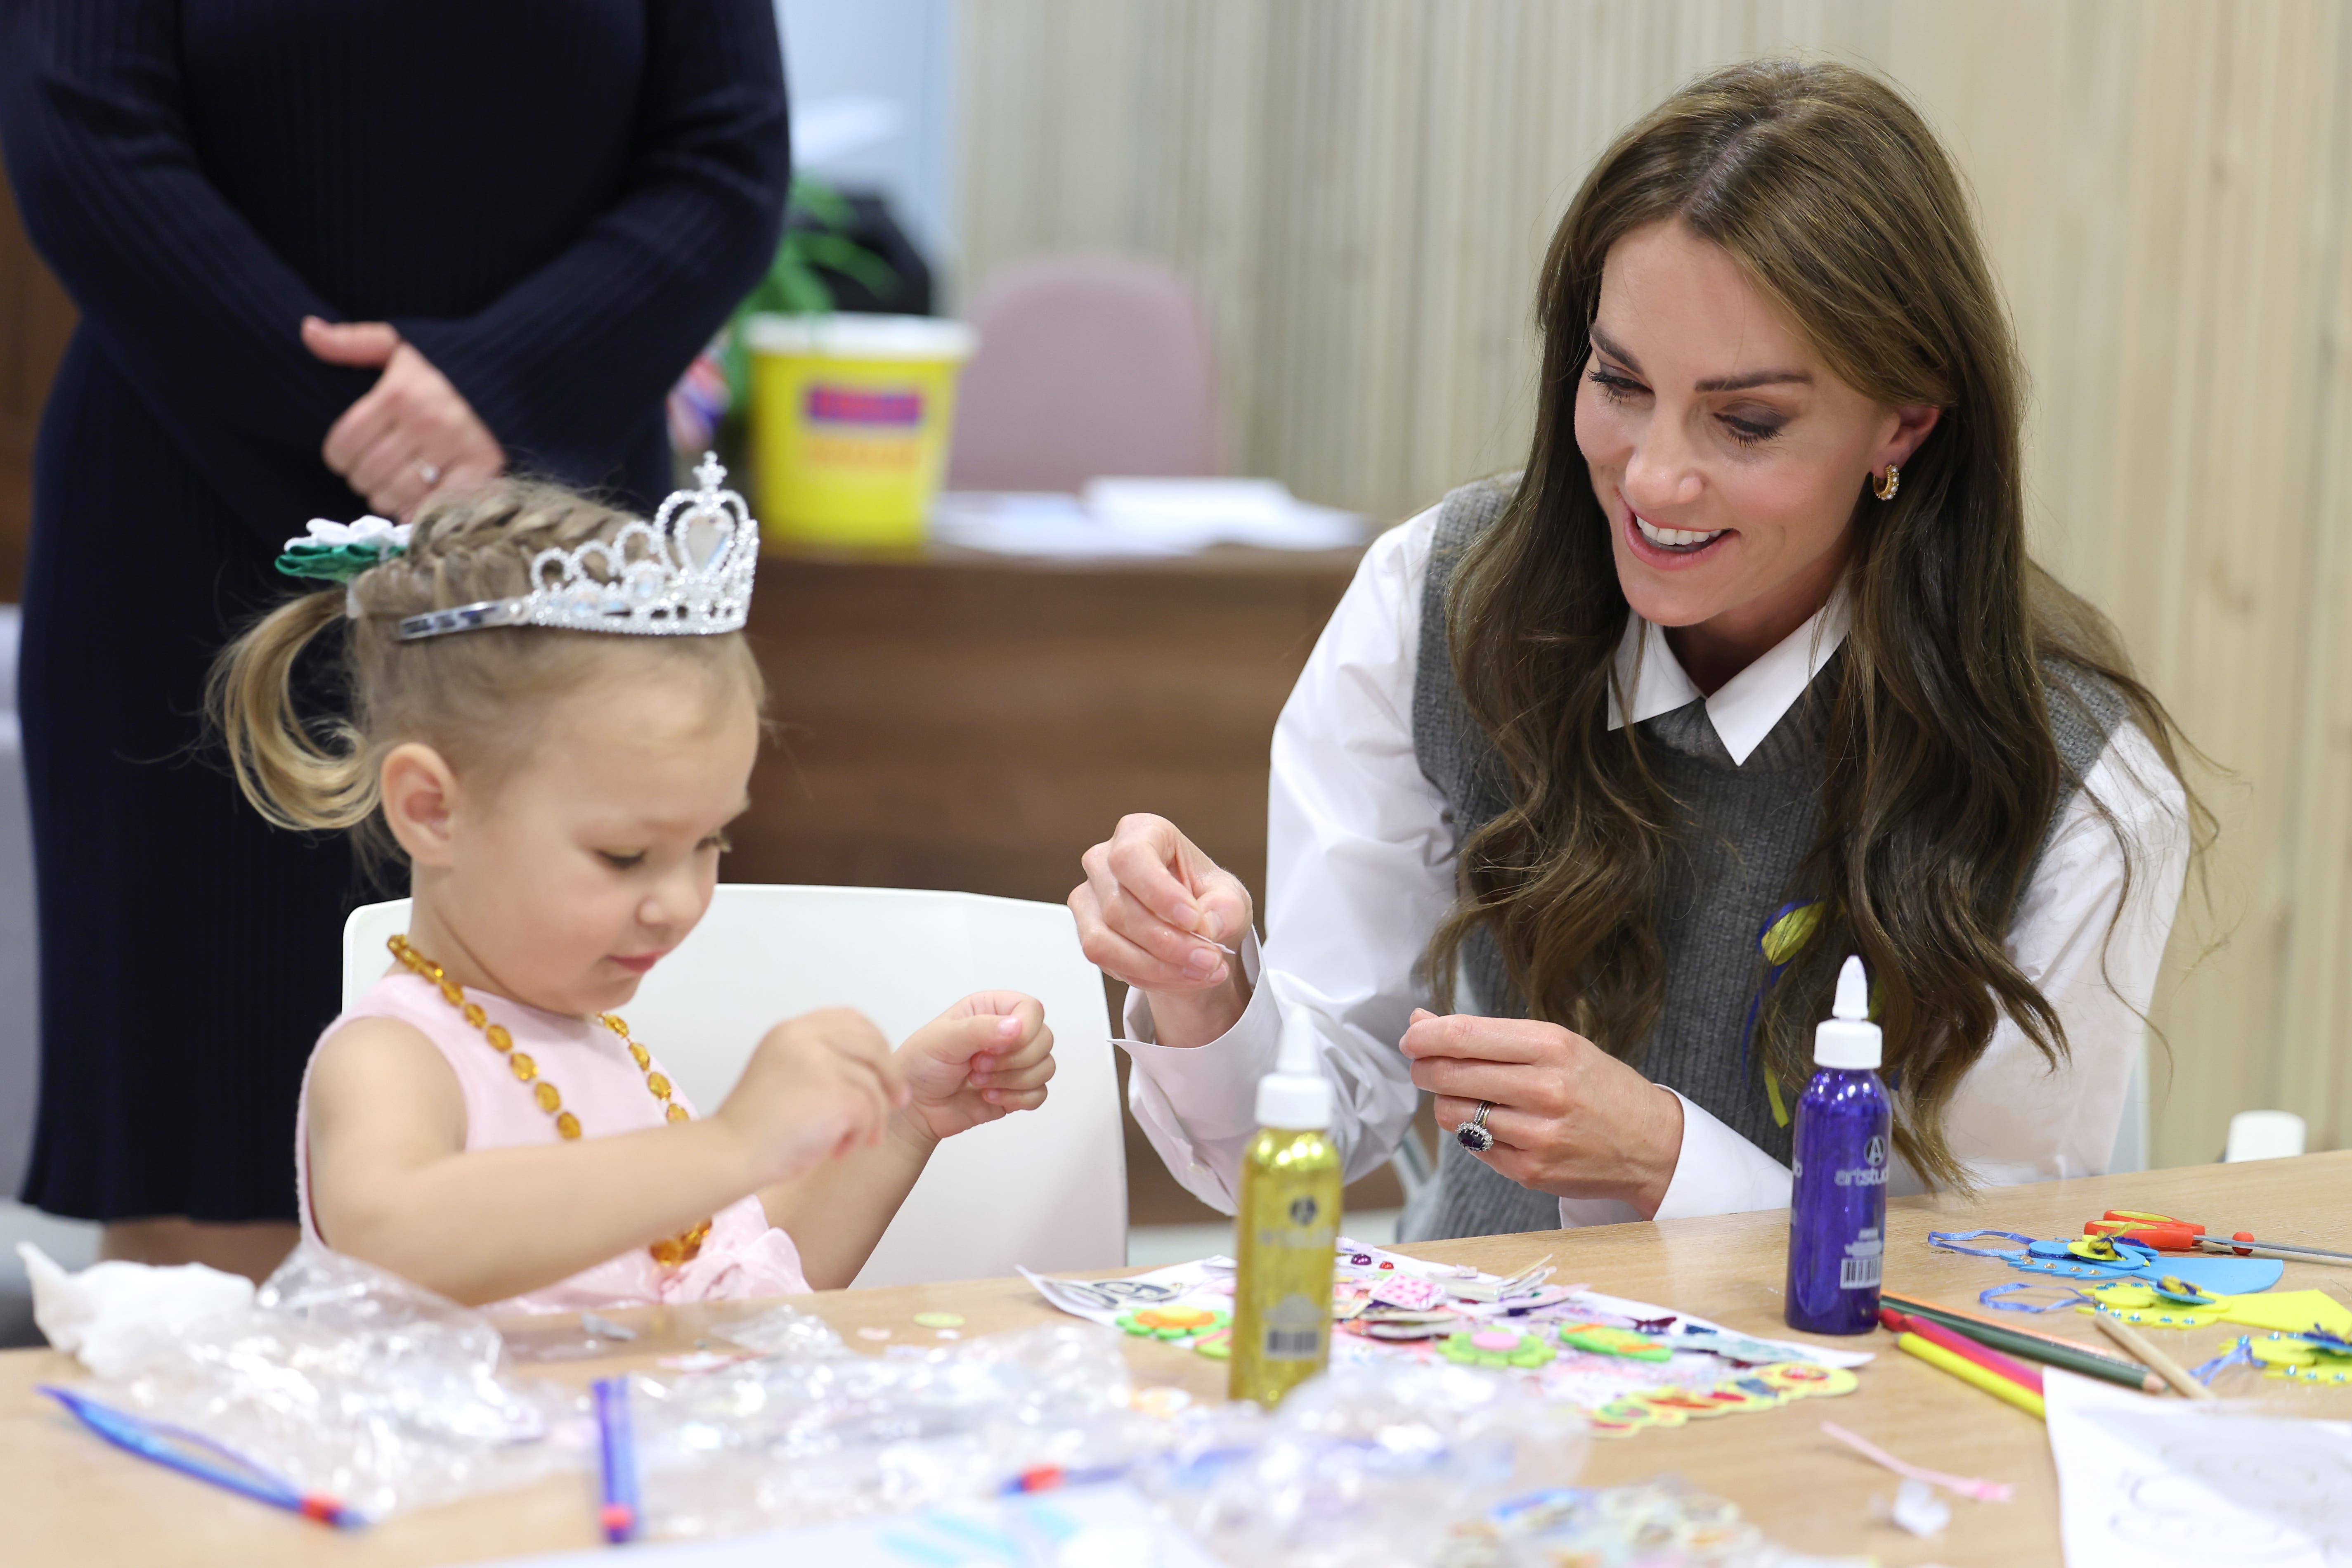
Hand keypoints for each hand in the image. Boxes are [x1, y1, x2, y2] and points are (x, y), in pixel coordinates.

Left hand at [303, 317, 505, 519]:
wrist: (514, 375)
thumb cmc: (446, 365)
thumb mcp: (399, 344)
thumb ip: (352, 342)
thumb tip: (308, 331)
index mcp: (399, 394)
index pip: (343, 446)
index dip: (339, 456)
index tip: (351, 453)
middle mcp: (426, 424)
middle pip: (365, 476)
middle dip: (363, 477)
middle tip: (377, 468)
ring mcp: (454, 451)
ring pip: (393, 496)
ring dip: (387, 496)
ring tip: (398, 481)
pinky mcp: (480, 472)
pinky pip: (430, 508)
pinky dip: (417, 512)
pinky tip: (417, 500)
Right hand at [716, 1007, 908, 1185]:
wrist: (730, 1154)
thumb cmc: (756, 1128)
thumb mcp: (785, 1074)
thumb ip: (820, 1060)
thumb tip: (873, 1066)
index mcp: (791, 1031)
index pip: (850, 1019)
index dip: (875, 1042)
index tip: (883, 1069)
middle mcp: (804, 1038)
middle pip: (872, 1044)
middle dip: (891, 1075)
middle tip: (898, 1102)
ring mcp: (819, 1062)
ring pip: (874, 1085)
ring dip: (872, 1119)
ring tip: (852, 1141)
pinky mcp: (833, 1093)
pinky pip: (869, 1112)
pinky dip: (861, 1135)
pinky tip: (836, 1151)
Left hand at [894, 990, 1056, 1142]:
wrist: (914, 1108)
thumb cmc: (920, 1066)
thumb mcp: (942, 1039)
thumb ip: (979, 1029)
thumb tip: (1016, 1027)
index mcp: (991, 1009)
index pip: (1032, 1010)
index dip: (1024, 1030)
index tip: (995, 1047)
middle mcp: (1007, 1033)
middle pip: (1044, 1040)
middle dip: (1014, 1060)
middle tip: (978, 1066)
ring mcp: (1014, 1063)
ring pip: (1045, 1067)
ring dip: (1013, 1081)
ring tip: (979, 1083)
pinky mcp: (1017, 1090)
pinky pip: (1040, 1093)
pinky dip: (1017, 1099)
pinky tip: (989, 1097)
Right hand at [1069, 814, 1253, 1045]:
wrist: (1194, 928)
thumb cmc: (1206, 900)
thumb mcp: (1230, 899)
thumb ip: (1225, 910)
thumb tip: (1206, 927)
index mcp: (1141, 832)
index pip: (1132, 857)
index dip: (1159, 893)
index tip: (1194, 921)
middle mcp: (1105, 860)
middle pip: (1119, 907)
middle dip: (1168, 943)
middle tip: (1209, 960)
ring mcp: (1089, 897)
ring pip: (1104, 941)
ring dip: (1156, 966)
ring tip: (1199, 972)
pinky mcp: (1086, 931)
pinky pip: (1106, 962)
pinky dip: (1146, 976)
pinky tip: (1177, 976)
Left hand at [1401, 1008, 1686, 1214]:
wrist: (1652, 1144)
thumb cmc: (1598, 1087)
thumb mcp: (1556, 1045)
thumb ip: (1488, 1035)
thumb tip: (1422, 1023)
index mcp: (1552, 1046)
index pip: (1465, 1035)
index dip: (1425, 1036)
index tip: (1412, 1037)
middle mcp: (1545, 1088)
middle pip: (1451, 1074)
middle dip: (1424, 1068)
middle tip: (1424, 1066)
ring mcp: (1538, 1134)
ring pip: (1454, 1114)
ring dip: (1447, 1103)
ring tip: (1469, 1097)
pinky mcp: (1531, 1171)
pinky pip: (1474, 1146)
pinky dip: (1472, 1133)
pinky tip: (1494, 1124)